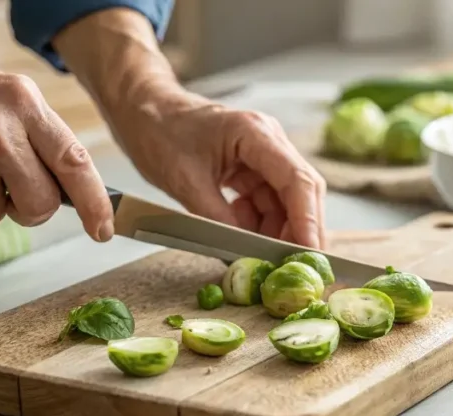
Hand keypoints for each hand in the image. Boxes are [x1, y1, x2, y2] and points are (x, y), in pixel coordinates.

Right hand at [0, 33, 114, 240]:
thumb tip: (75, 189)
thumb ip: (42, 136)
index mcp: (26, 106)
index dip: (94, 203)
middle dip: (30, 209)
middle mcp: (0, 133)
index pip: (75, 162)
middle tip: (12, 191)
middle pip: (40, 204)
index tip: (103, 229)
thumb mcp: (11, 94)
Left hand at [108, 84, 327, 248]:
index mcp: (256, 134)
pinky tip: (239, 236)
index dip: (308, 220)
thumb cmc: (159, 133)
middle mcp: (269, 142)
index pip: (297, 180)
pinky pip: (266, 203)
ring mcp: (262, 156)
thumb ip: (217, 218)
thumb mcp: (185, 181)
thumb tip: (244, 254)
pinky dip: (257, 224)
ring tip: (259, 256)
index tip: (309, 253)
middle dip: (300, 231)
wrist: (143, 111)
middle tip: (295, 267)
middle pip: (301, 192)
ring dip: (275, 232)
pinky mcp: (252, 169)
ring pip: (285, 202)